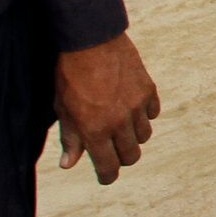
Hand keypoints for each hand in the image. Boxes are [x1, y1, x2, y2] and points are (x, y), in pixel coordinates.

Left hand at [55, 34, 161, 184]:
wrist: (91, 39)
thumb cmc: (70, 74)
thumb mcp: (63, 108)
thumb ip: (70, 138)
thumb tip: (69, 164)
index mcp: (94, 130)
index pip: (108, 166)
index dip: (107, 176)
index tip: (105, 176)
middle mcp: (118, 122)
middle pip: (131, 156)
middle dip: (121, 158)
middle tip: (112, 150)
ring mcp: (136, 106)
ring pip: (143, 136)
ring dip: (133, 136)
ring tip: (121, 125)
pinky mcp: (148, 90)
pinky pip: (152, 113)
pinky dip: (144, 115)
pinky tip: (132, 107)